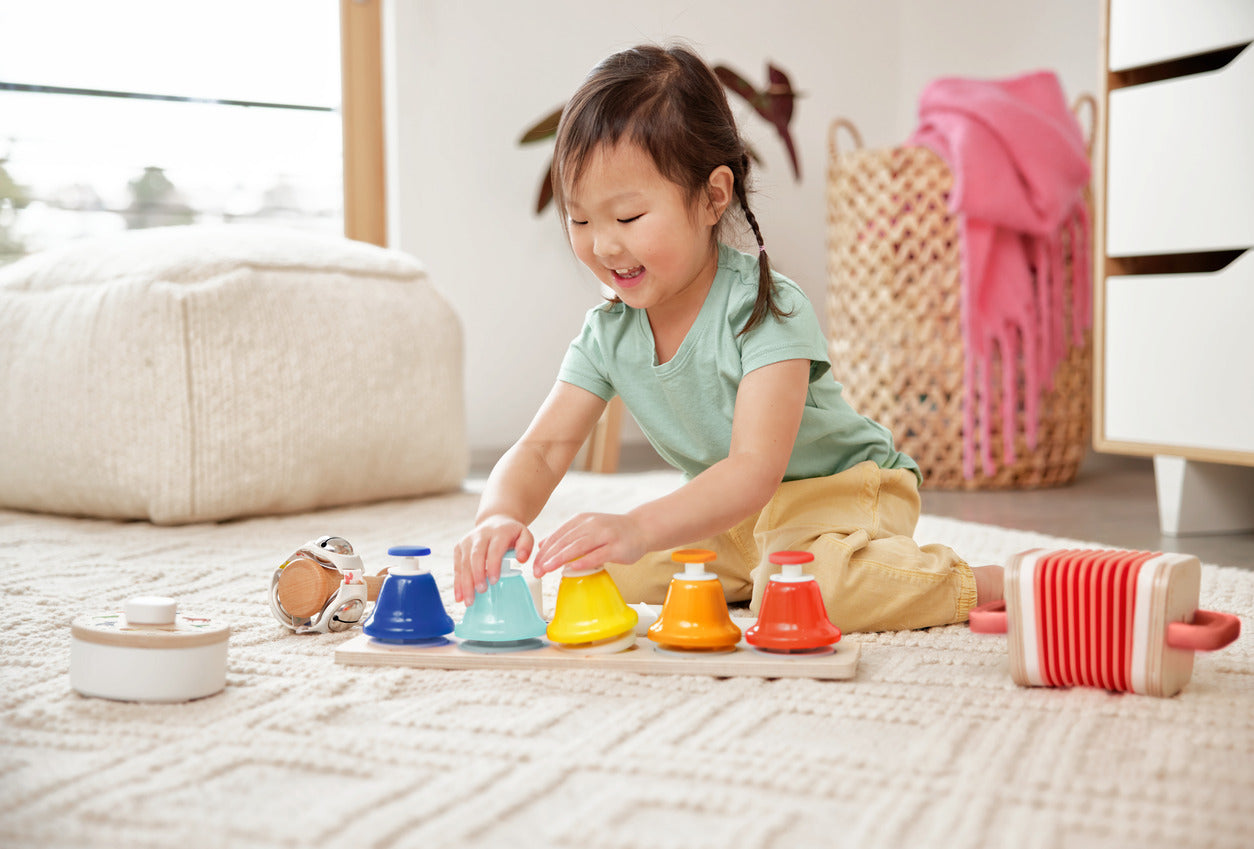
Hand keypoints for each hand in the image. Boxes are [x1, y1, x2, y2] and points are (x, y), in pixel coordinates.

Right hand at [453, 516, 533, 605]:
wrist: (494, 521)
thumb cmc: (511, 534)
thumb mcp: (524, 535)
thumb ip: (526, 546)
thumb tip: (521, 559)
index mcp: (498, 532)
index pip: (494, 549)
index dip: (493, 565)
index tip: (494, 581)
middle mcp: (480, 534)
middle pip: (475, 555)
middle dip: (477, 575)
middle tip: (481, 591)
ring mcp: (467, 540)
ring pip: (464, 562)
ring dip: (465, 582)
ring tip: (469, 600)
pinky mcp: (459, 547)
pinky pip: (457, 566)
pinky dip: (458, 582)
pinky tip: (459, 596)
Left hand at [533, 512, 648, 576]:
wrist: (640, 528)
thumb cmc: (612, 531)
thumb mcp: (586, 528)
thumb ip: (566, 536)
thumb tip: (543, 545)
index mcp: (581, 519)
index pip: (557, 535)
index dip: (544, 551)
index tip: (533, 565)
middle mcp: (592, 524)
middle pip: (565, 541)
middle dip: (548, 556)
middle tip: (536, 571)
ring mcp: (605, 535)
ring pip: (578, 546)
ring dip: (561, 558)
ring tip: (548, 568)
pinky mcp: (617, 547)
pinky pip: (598, 554)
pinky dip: (584, 561)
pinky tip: (572, 568)